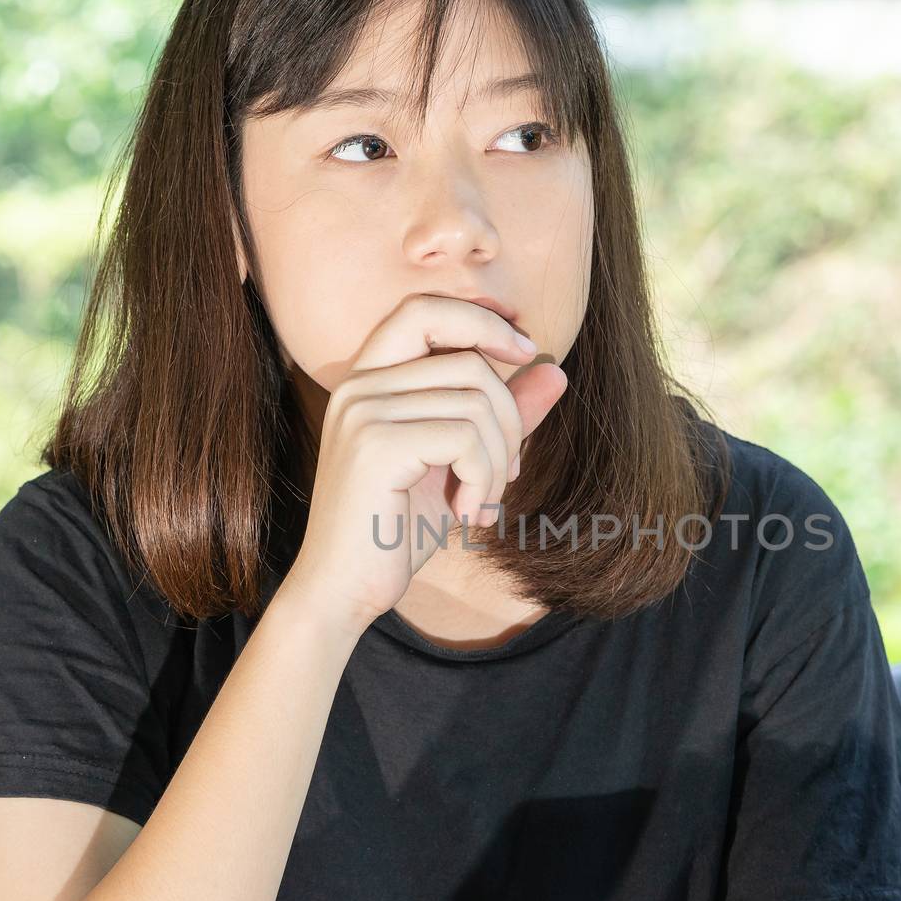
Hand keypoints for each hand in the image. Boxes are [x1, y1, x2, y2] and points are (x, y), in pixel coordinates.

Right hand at [283, 292, 568, 624]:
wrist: (344, 590)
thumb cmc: (398, 528)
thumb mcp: (459, 464)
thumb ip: (500, 415)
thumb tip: (556, 371)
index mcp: (369, 379)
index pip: (424, 309)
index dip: (479, 320)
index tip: (524, 352)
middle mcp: (359, 386)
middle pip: (469, 361)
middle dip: (509, 419)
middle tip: (508, 475)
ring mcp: (363, 412)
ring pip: (476, 402)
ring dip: (498, 462)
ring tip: (481, 504)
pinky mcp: (376, 446)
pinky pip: (465, 439)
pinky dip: (483, 481)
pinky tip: (465, 516)